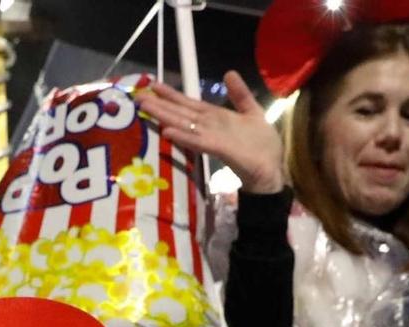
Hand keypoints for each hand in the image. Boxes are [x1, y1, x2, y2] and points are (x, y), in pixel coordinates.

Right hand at [136, 72, 285, 195]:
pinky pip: (199, 142)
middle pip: (181, 113)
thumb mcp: (252, 112)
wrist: (271, 171)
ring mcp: (212, 138)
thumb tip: (229, 72)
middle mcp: (209, 126)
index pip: (189, 104)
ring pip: (184, 124)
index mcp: (215, 117)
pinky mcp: (220, 149)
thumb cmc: (261, 146)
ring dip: (165, 116)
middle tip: (138, 95)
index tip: (153, 85)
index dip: (172, 95)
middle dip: (160, 104)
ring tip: (146, 107)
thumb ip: (240, 94)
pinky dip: (184, 137)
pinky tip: (167, 132)